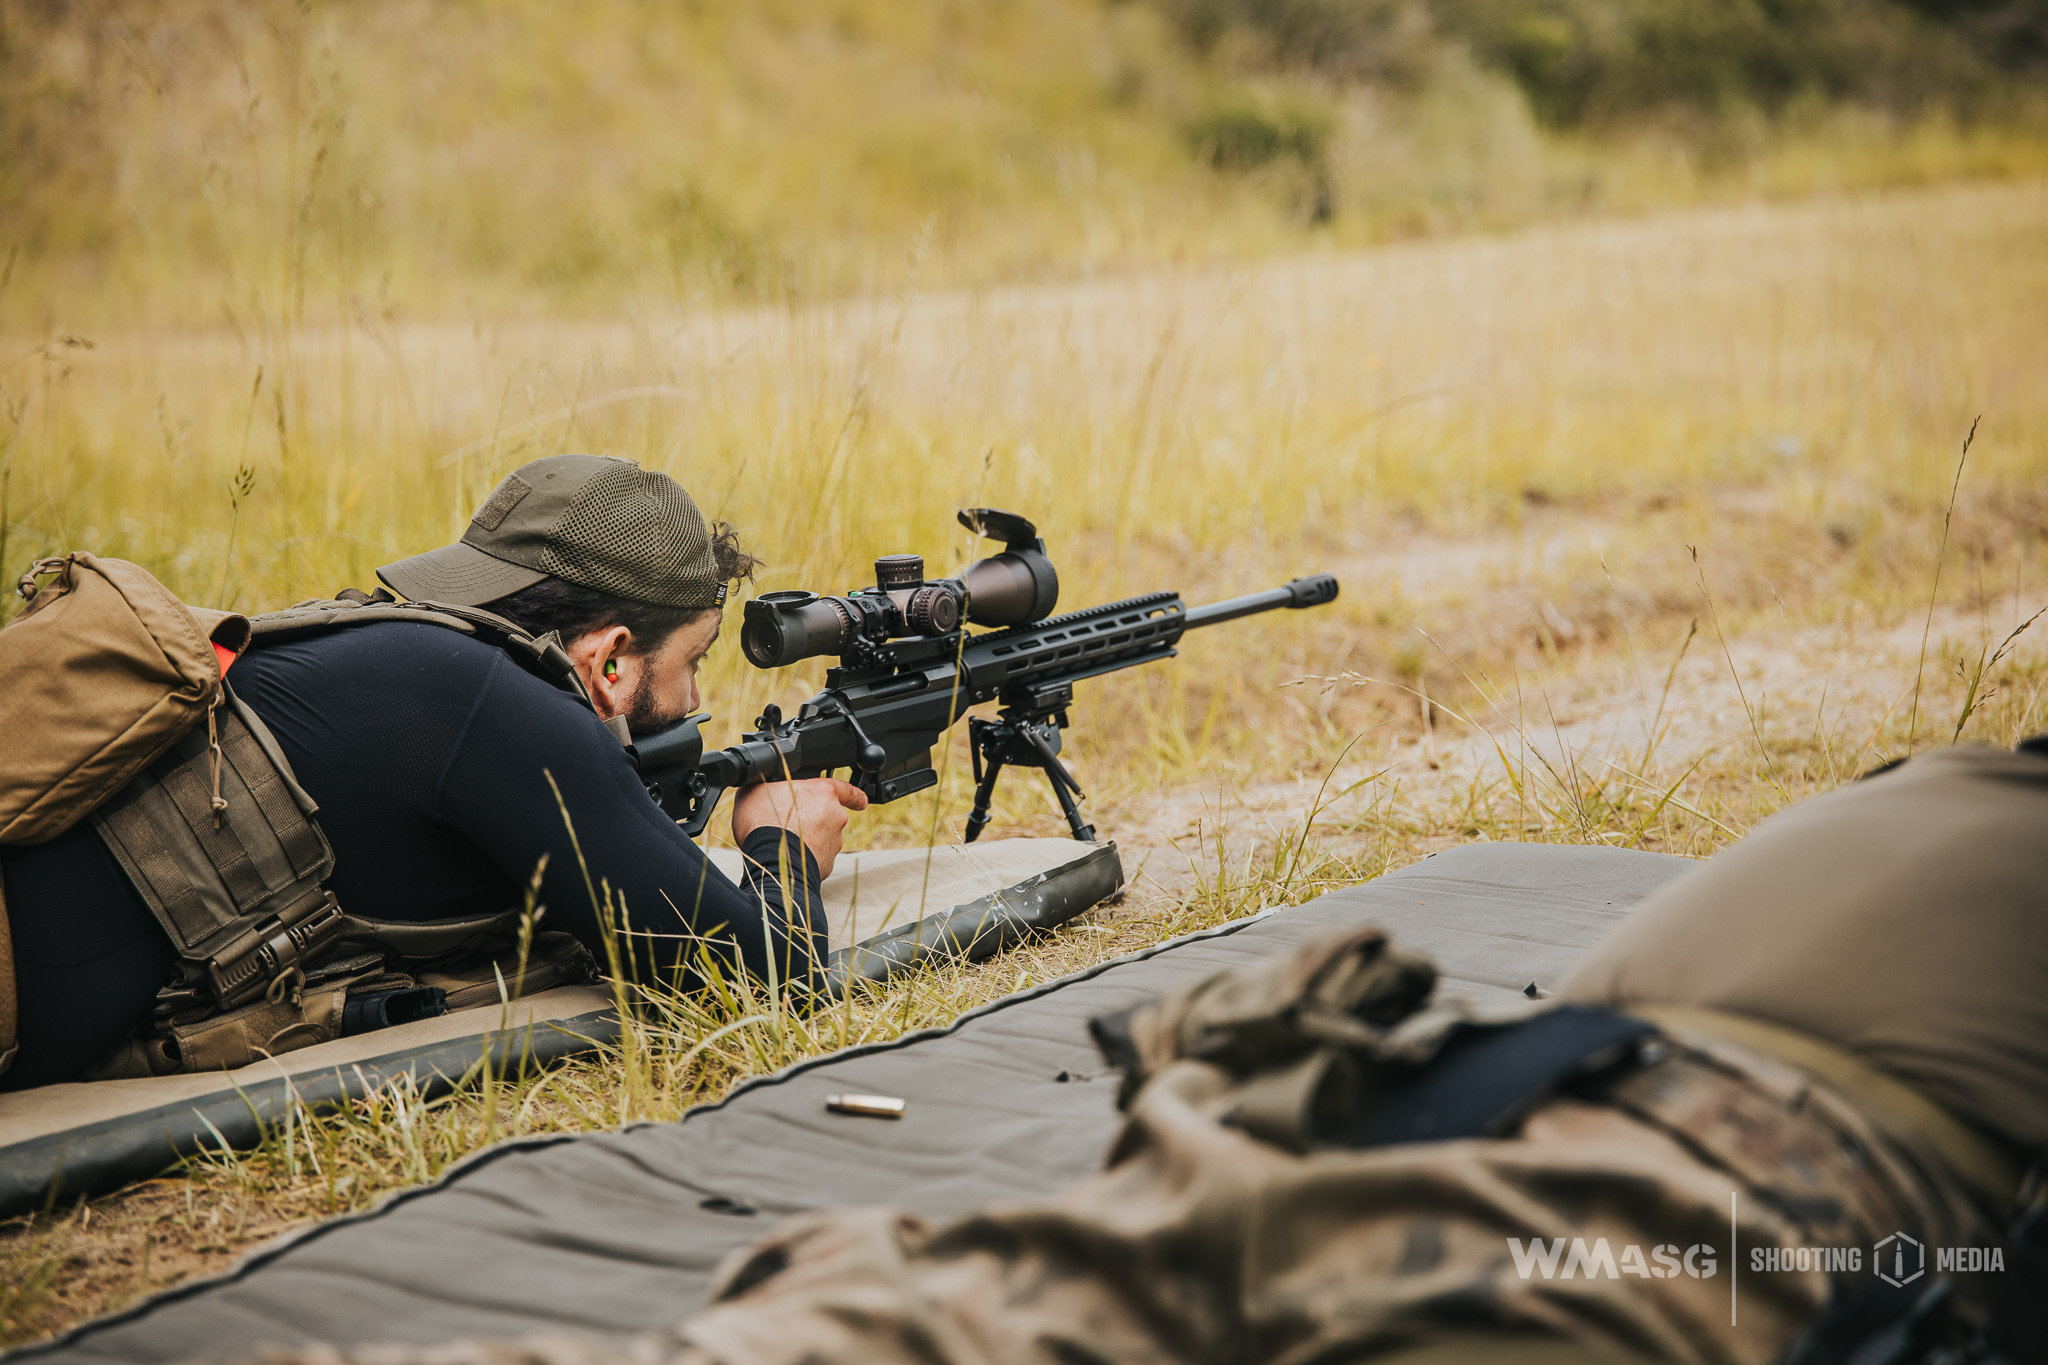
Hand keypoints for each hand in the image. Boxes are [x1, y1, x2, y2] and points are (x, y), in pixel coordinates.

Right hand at [731, 777, 868, 879]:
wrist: (769, 860)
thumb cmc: (762, 822)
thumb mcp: (756, 791)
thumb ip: (770, 786)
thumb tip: (763, 789)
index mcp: (823, 792)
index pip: (846, 789)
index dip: (853, 794)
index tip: (861, 801)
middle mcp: (835, 816)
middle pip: (828, 816)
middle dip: (813, 820)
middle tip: (789, 823)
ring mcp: (833, 842)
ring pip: (823, 838)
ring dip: (808, 839)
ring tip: (782, 842)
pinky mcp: (827, 864)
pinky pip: (817, 858)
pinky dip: (805, 858)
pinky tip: (787, 857)